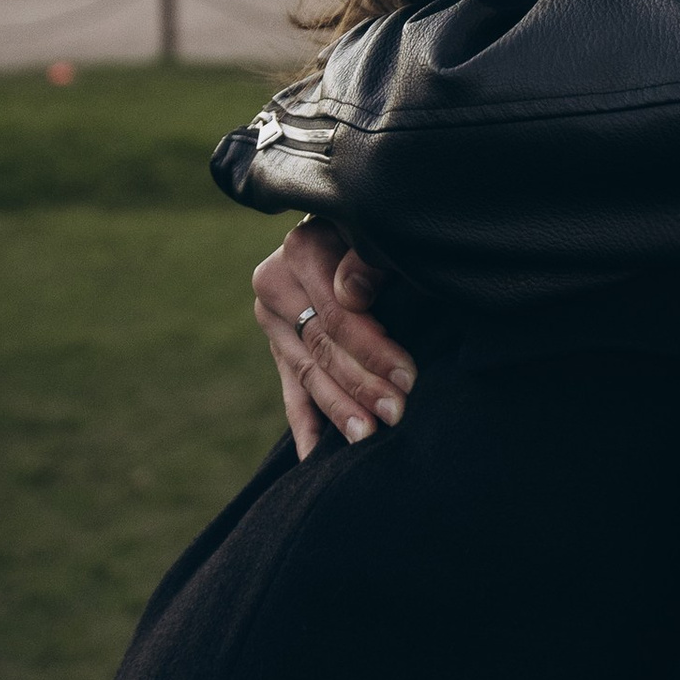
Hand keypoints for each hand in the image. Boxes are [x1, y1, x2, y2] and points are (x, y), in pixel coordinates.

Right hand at [252, 221, 416, 460]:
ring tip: (365, 439)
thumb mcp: (373, 230)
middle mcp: (276, 285)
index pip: (336, 314)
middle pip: (322, 347)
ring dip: (338, 409)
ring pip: (308, 373)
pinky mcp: (278, 346)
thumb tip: (352, 295)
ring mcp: (273, 320)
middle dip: (361, 385)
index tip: (407, 378)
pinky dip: (305, 424)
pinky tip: (313, 458)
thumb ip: (366, 258)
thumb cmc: (378, 226)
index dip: (372, 349)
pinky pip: (290, 390)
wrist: (348, 221)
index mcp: (300, 251)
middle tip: (395, 414)